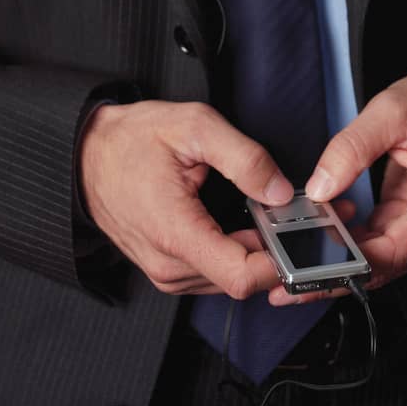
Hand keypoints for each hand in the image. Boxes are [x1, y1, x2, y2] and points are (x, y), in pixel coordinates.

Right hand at [78, 99, 354, 296]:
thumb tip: (281, 190)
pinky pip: (217, 269)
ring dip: (267, 251)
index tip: (311, 240)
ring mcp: (169, 271)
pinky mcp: (170, 267)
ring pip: (233, 276)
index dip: (284, 263)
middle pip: (245, 277)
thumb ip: (244, 158)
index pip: (242, 276)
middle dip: (285, 251)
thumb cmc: (131, 140)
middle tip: (321, 218)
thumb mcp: (194, 127)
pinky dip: (244, 250)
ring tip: (294, 215)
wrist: (85, 155)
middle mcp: (171, 266)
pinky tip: (262, 223)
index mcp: (176, 235)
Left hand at [267, 55, 406, 306]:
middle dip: (334, 275)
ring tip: (291, 264)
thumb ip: (352, 147)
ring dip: (338, 264)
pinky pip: (381, 242)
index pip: (393, 254)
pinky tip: (319, 239)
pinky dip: (350, 244)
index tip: (306, 272)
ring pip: (380, 260)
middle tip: (284, 282)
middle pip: (384, 267)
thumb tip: (319, 187)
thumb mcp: (393, 110)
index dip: (347, 268)